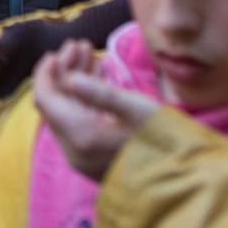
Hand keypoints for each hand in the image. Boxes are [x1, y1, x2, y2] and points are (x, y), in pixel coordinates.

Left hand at [32, 39, 158, 181]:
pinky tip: (98, 76)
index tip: (56, 52)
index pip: (46, 100)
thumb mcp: (136, 109)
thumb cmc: (164, 140)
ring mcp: (82, 156)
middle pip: (56, 104)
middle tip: (79, 45)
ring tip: (89, 52)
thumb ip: (99, 93)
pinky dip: (85, 99)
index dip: (46, 73)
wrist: (181, 181)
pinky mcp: (93, 158)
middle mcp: (74, 148)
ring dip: (76, 82)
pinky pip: (80, 122)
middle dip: (64, 72)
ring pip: (69, 112)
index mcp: (81, 135)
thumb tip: (70, 78)